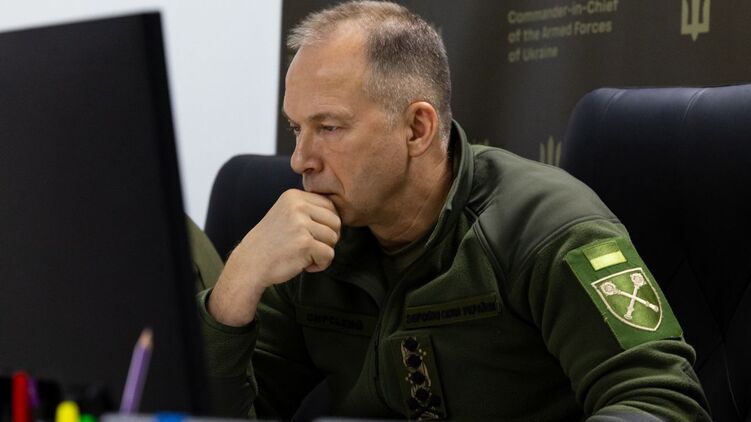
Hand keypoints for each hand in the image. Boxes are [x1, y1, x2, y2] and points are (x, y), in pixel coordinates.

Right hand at [208, 189, 340, 325]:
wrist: (250, 264)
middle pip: (336, 222)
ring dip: (322, 252)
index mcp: (294, 196)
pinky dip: (320, 264)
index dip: (326, 225)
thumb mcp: (287, 215)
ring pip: (334, 239)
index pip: (330, 206)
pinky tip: (304, 265)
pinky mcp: (304, 243)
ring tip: (303, 255)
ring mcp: (301, 224)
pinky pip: (329, 255)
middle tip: (309, 248)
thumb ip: (310, 210)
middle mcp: (297, 206)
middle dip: (328, 239)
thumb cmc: (273, 243)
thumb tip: (341, 213)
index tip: (310, 236)